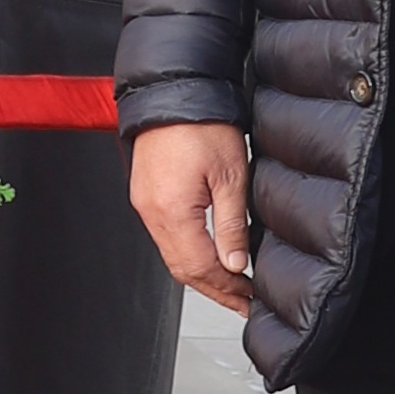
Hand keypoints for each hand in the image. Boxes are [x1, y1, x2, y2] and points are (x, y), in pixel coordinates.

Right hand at [129, 124, 252, 316]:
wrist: (172, 91)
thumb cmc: (201, 124)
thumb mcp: (230, 176)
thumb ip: (232, 225)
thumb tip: (235, 263)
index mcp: (172, 210)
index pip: (201, 267)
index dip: (227, 288)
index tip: (250, 298)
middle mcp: (151, 212)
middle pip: (181, 270)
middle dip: (214, 290)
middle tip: (242, 302)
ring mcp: (144, 204)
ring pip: (171, 256)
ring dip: (201, 274)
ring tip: (230, 285)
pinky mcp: (145, 195)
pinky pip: (165, 237)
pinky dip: (187, 254)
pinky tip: (207, 256)